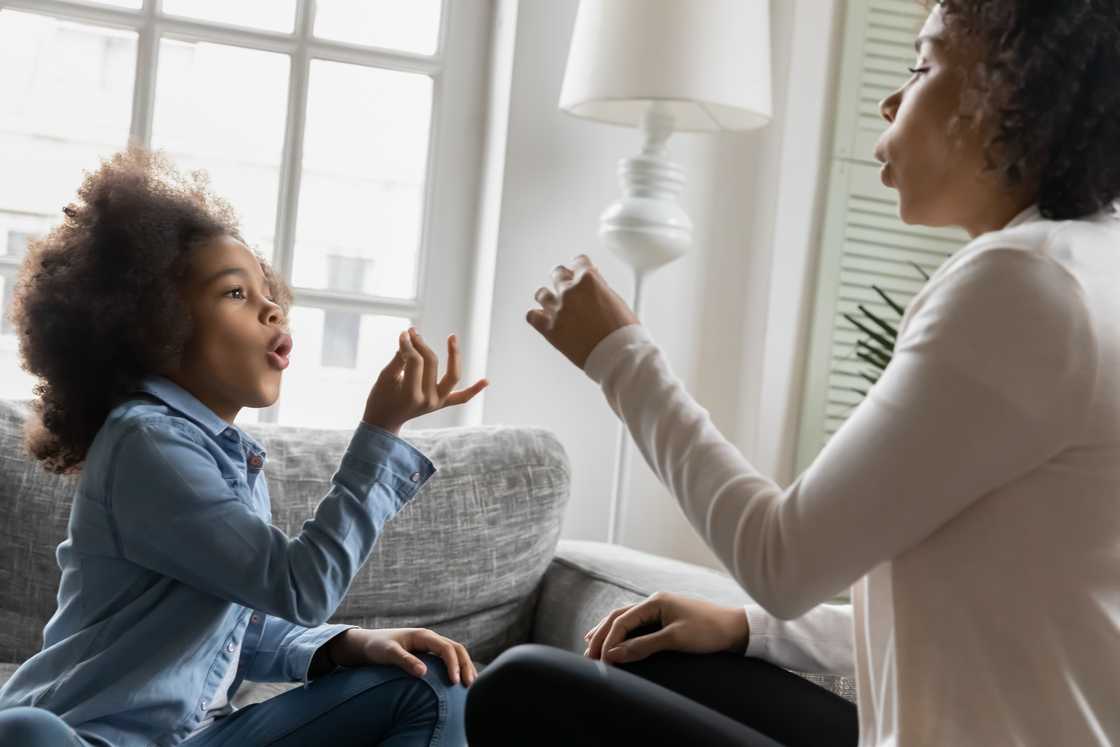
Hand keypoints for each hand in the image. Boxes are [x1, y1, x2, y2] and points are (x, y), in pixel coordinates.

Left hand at [326, 627, 477, 685]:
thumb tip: (424, 673)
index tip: (454, 682)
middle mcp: (431, 639)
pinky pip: (448, 659)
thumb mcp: (389, 653)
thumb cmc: (378, 647)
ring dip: (464, 666)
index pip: (446, 648)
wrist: (369, 643)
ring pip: (455, 653)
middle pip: (457, 649)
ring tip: (470, 684)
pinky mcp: (429, 653)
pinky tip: (459, 681)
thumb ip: (405, 661)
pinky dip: (457, 667)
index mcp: (424, 636)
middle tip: (469, 685)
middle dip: (465, 665)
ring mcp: (431, 645)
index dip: (453, 664)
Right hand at [362, 328, 487, 433]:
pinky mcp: (442, 404)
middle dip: (421, 344)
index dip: (409, 345)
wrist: (384, 421)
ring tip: (452, 337)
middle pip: (431, 363)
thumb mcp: (385, 376)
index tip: (403, 334)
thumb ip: (400, 357)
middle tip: (411, 332)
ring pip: (452, 376)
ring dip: (454, 356)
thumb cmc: (381, 397)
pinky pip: (461, 398)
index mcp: (412, 395)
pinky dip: (474, 390)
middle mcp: (429, 400)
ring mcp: (438, 403)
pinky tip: (486, 381)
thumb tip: (410, 336)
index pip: (415, 361)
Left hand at [526, 254, 639, 368]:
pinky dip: (537, 316)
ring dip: (549, 298)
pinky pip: (532, 316)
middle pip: (557, 274)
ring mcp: (557, 309)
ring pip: (542, 294)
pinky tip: (545, 319)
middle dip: (564, 280)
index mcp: (588, 280)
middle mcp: (570, 291)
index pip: (578, 261)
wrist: (617, 356)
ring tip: (557, 306)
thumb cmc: (622, 332)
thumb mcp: (616, 299)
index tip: (581, 273)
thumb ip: (599, 287)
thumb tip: (592, 283)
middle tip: (570, 290)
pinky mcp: (549, 329)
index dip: (581, 268)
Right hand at [583, 591, 749, 664]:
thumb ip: (643, 646)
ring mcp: (660, 609)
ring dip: (608, 632)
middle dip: (601, 635)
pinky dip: (622, 632)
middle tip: (588, 655)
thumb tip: (614, 654)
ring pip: (625, 619)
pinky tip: (616, 640)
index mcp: (655, 601)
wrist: (736, 628)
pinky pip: (636, 624)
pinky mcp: (666, 618)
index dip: (608, 640)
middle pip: (619, 616)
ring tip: (590, 645)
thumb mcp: (675, 639)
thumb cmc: (708, 631)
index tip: (600, 659)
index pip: (622, 620)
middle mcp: (654, 602)